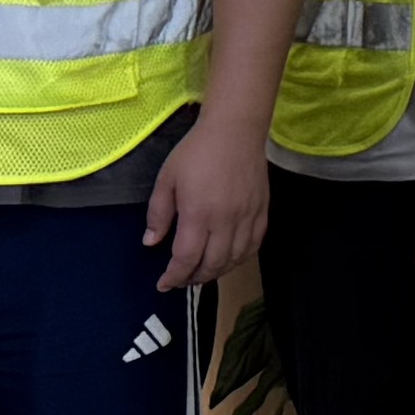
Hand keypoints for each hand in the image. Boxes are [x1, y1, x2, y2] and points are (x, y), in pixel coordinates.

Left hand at [145, 114, 270, 295]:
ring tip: (202, 272)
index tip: (163, 284)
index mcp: (198, 213)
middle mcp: (226, 221)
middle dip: (194, 278)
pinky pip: (254, 246)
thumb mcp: (167, 179)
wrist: (236, 130)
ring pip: (234, 259)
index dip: (174, 276)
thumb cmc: (196, 151)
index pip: (186, 258)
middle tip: (181, 279)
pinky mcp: (262, 212)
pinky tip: (228, 258)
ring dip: (217, 272)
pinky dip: (239, 259)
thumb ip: (158, 213)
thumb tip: (151, 242)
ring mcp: (247, 217)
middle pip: (212, 264)